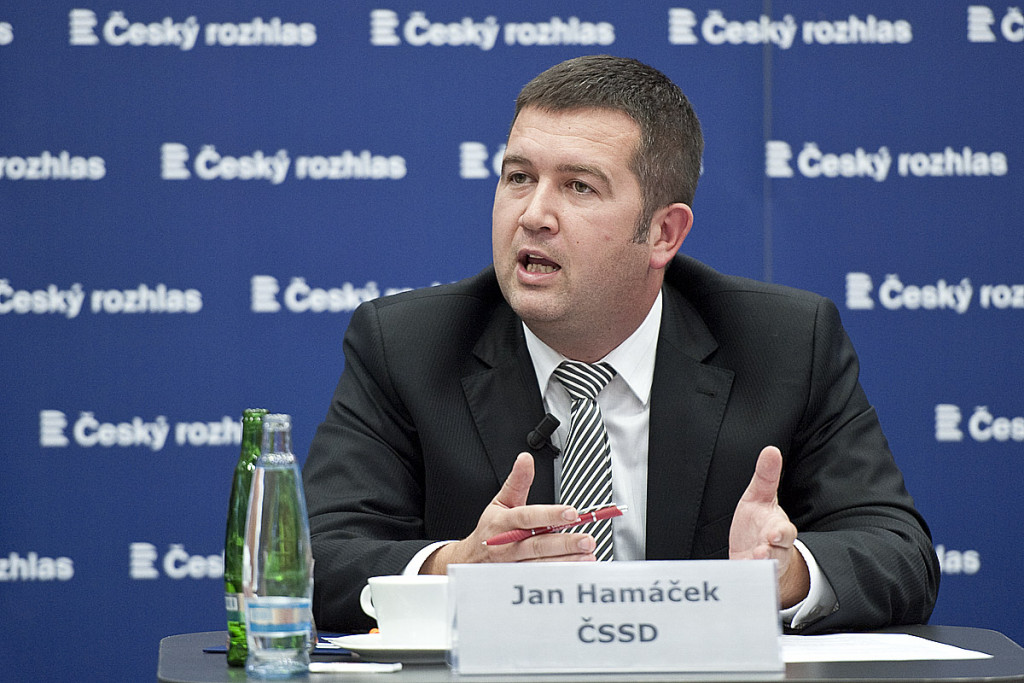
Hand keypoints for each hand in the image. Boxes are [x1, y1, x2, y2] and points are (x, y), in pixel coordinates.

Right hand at [420, 452, 596, 573]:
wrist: (469, 560)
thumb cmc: (490, 529)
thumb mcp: (500, 502)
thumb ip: (517, 481)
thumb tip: (526, 459)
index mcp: (503, 522)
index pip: (527, 517)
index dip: (549, 515)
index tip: (571, 513)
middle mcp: (507, 545)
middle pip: (537, 544)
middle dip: (564, 543)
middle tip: (587, 540)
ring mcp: (512, 565)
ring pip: (540, 565)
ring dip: (566, 562)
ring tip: (587, 557)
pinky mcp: (516, 580)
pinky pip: (539, 579)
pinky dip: (559, 576)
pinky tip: (576, 570)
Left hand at [729, 446, 808, 607]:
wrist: (758, 553)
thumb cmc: (760, 523)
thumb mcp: (760, 498)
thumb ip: (766, 476)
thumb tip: (771, 450)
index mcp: (778, 529)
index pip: (784, 532)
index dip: (780, 534)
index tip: (773, 534)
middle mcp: (774, 551)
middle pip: (777, 554)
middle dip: (770, 553)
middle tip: (761, 552)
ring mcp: (763, 568)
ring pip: (765, 571)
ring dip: (758, 568)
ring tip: (750, 563)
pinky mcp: (750, 581)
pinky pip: (750, 584)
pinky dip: (745, 582)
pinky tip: (737, 577)